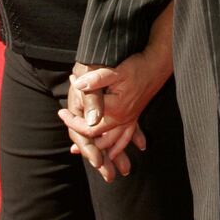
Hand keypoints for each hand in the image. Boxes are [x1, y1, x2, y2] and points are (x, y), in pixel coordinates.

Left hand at [59, 46, 169, 176]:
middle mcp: (122, 119)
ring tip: (82, 150)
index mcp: (115, 110)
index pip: (88, 125)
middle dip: (81, 138)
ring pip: (112, 142)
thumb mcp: (115, 71)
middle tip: (68, 132)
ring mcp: (129, 119)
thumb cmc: (136, 67)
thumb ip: (96, 80)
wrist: (157, 66)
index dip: (72, 122)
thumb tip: (77, 85)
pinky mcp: (134, 117)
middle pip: (98, 137)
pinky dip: (118, 147)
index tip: (61, 113)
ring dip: (98, 149)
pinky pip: (125, 138)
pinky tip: (112, 153)